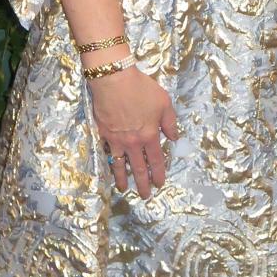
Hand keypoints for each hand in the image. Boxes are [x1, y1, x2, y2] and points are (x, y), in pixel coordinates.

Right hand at [89, 64, 179, 197]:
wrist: (113, 80)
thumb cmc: (141, 88)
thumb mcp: (164, 102)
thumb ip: (170, 122)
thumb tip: (174, 138)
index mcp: (150, 136)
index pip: (156, 160)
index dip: (158, 174)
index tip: (159, 184)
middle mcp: (133, 142)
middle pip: (138, 168)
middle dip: (142, 184)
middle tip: (144, 196)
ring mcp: (116, 140)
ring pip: (120, 165)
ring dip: (123, 179)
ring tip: (124, 190)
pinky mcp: (103, 133)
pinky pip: (106, 153)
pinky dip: (108, 163)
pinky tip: (110, 168)